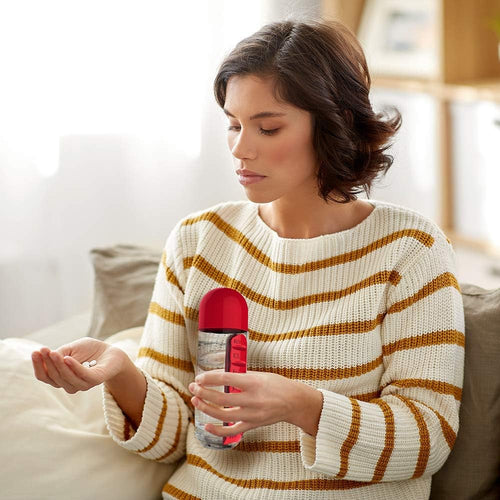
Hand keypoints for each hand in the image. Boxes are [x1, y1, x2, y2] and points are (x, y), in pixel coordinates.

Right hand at [31, 337, 126, 393]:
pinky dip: (74, 367)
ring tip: (53, 353)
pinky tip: (68, 358)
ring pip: (66, 378)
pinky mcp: (95, 380)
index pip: (45, 376)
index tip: (35, 352)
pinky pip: (83, 375)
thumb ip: (60, 353)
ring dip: (58, 365)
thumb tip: (49, 357)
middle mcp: (70, 384)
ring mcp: (83, 384)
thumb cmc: (90, 350)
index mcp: (61, 378)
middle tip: (43, 349)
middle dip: (47, 363)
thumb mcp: (71, 348)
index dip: (38, 365)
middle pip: (54, 377)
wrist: (111, 352)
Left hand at [188, 370, 322, 436]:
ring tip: (196, 401)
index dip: (209, 378)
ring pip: (223, 415)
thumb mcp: (260, 375)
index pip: (226, 378)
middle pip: (221, 397)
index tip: (199, 377)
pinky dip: (217, 430)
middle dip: (203, 392)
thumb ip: (240, 376)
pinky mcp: (252, 425)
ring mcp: (252, 415)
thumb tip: (219, 376)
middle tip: (193, 387)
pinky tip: (206, 425)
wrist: (294, 402)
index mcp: (254, 383)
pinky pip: (231, 431)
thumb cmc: (277, 385)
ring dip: (206, 408)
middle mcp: (252, 399)